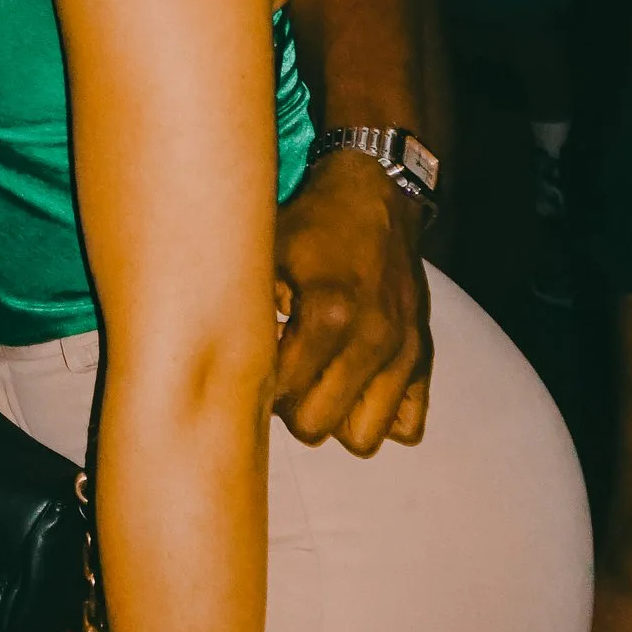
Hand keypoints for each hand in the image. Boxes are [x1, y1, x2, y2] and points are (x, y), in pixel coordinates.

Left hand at [273, 145, 430, 449]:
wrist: (376, 194)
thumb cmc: (311, 223)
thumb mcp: (265, 249)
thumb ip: (244, 305)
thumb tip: (208, 356)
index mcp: (329, 313)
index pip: (284, 395)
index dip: (259, 386)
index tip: (253, 361)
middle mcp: (373, 339)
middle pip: (318, 427)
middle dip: (292, 408)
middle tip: (282, 375)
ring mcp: (404, 351)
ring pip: (364, 437)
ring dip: (335, 417)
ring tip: (318, 381)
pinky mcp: (424, 355)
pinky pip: (407, 424)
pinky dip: (380, 413)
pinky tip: (354, 381)